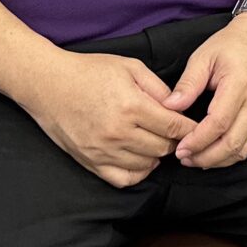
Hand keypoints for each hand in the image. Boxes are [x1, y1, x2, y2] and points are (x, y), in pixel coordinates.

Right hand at [20, 51, 194, 187]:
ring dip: (157, 155)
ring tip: (156, 141)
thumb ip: (158, 87)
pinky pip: (123, 179)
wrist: (48, 85)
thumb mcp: (130, 67)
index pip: (173, 126)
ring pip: (147, 165)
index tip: (197, 127)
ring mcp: (103, 151)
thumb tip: (177, 106)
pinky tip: (140, 158)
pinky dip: (138, 172)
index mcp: (132, 107)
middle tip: (174, 132)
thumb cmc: (89, 71)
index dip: (190, 128)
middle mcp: (119, 133)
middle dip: (174, 141)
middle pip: (163, 148)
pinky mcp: (91, 162)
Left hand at [165, 13, 246, 169]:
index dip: (199, 140)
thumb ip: (188, 83)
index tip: (180, 148)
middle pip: (233, 142)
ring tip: (197, 159)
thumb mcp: (204, 56)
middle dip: (207, 157)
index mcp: (239, 83)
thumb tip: (169, 107)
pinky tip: (215, 153)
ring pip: (244, 148)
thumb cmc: (232, 43)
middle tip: (185, 158)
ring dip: (220, 160)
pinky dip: (232, 153)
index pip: (219, 123)